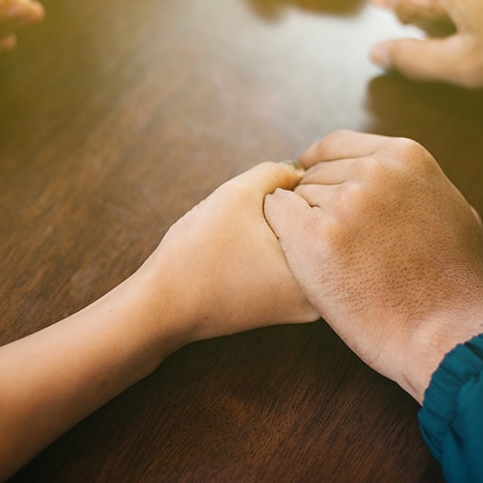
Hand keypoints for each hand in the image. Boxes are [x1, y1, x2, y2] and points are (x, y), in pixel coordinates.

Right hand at [136, 161, 318, 344]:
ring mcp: (303, 308)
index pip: (319, 206)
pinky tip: (239, 258)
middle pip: (312, 228)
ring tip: (239, 243)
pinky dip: (270, 252)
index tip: (250, 212)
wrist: (163, 305)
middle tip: (245, 226)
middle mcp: (318, 297)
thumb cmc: (197, 253)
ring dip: (275, 232)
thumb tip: (299, 171)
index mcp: (316, 270)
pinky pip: (288, 266)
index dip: (281, 194)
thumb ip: (276, 172)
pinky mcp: (285, 310)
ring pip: (298, 246)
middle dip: (283, 214)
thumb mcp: (237, 195)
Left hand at [264, 131, 482, 399]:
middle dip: (318, 202)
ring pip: (297, 196)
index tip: (318, 188)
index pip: (338, 145)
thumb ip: (420, 187)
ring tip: (332, 261)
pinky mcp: (313, 236)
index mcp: (406, 157)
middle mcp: (374, 171)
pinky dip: (281, 233)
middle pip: (317, 173)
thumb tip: (401, 177)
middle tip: (335, 242)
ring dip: (303, 223)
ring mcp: (344, 202)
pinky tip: (301, 258)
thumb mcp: (455, 213)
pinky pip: (276, 214)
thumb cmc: (455, 285)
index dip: (323, 167)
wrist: (444, 335)